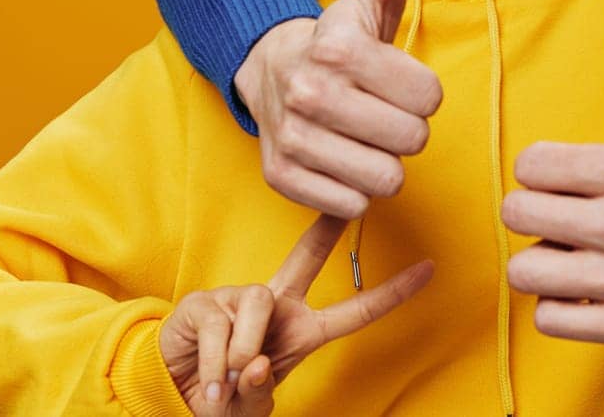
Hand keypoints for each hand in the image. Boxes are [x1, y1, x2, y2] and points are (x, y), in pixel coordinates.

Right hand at [160, 213, 432, 414]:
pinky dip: (216, 366)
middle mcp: (275, 304)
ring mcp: (238, 299)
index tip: (428, 269)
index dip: (391, 293)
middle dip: (327, 229)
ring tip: (228, 384)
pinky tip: (210, 385)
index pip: (354, 310)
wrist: (176, 393)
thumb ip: (257, 390)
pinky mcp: (204, 304)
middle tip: (351, 205)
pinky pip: (219, 329)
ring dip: (244, 351)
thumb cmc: (225, 393)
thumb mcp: (251, 401)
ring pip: (259, 304)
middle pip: (307, 258)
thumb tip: (255, 367)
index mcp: (300, 329)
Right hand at [233, 0, 441, 218]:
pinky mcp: (282, 178)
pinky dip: (356, 189)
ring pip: (386, 179)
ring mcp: (293, 140)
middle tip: (383, 111)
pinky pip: (353, 206)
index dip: (423, 93)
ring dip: (384, 161)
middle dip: (407, 129)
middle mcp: (309, 95)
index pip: (429, 99)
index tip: (399, 82)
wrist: (270, 71)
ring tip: (364, 135)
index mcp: (338, 50)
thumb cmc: (342, 41)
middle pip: (411, 141)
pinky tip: (342, 158)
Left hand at [500, 0, 603, 342]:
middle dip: (534, 210)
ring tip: (574, 244)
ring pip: (525, 270)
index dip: (541, 167)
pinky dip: (556, 302)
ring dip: (542, 257)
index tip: (570, 171)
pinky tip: (583, 279)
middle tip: (567, 209)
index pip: (529, 167)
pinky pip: (547, 317)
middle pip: (518, 216)